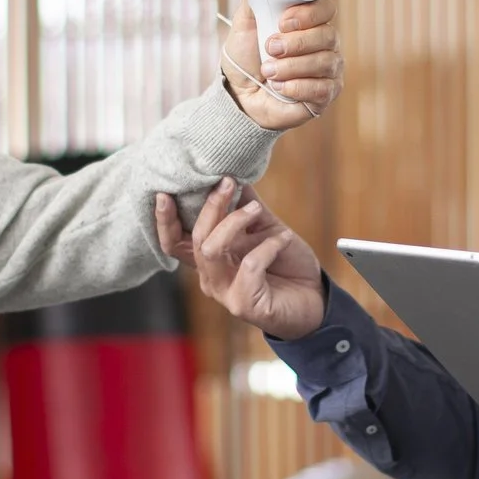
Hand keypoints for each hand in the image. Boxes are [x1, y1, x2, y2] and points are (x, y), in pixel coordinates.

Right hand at [153, 179, 328, 340]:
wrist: (314, 295)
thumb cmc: (287, 262)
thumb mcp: (265, 226)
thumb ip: (246, 204)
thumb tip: (232, 174)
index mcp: (209, 258)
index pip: (173, 242)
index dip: (164, 220)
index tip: (165, 193)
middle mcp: (210, 277)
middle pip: (195, 239)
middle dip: (211, 206)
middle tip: (229, 182)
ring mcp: (225, 293)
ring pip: (212, 250)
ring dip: (234, 221)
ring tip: (257, 209)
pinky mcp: (244, 304)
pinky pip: (249, 265)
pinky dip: (268, 245)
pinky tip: (284, 238)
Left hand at [222, 0, 341, 130]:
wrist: (239, 94)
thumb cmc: (246, 58)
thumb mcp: (244, 24)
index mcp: (310, 21)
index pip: (326, 8)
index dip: (308, 14)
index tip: (283, 22)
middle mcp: (325, 43)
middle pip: (328, 35)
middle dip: (296, 43)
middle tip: (270, 48)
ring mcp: (329, 69)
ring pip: (325, 62)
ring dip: (291, 67)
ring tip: (268, 72)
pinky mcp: (326, 94)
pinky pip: (322, 88)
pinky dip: (297, 87)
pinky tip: (280, 88)